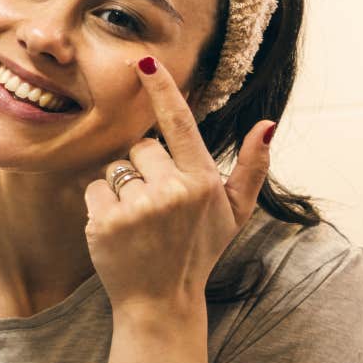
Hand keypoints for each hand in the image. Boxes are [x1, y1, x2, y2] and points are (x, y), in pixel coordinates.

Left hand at [84, 57, 274, 313]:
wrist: (161, 301)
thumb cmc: (198, 251)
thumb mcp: (234, 212)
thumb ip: (252, 167)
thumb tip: (267, 125)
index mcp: (202, 181)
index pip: (178, 124)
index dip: (162, 91)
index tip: (146, 62)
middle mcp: (172, 191)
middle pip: (141, 147)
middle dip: (145, 168)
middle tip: (157, 206)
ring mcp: (137, 207)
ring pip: (116, 167)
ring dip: (123, 187)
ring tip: (139, 221)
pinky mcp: (105, 221)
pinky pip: (94, 188)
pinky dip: (101, 204)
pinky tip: (118, 230)